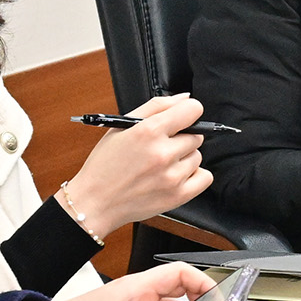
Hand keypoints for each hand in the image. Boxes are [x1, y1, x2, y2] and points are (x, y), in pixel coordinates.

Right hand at [64, 95, 213, 235]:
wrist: (95, 202)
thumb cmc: (105, 165)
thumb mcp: (121, 127)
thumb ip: (156, 107)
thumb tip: (185, 98)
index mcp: (149, 131)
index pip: (193, 110)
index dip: (187, 112)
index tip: (181, 119)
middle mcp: (163, 153)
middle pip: (196, 135)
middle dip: (181, 139)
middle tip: (159, 148)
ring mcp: (172, 176)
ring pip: (198, 156)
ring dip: (184, 159)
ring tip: (160, 165)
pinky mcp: (178, 196)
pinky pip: (205, 177)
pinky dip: (193, 176)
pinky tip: (173, 176)